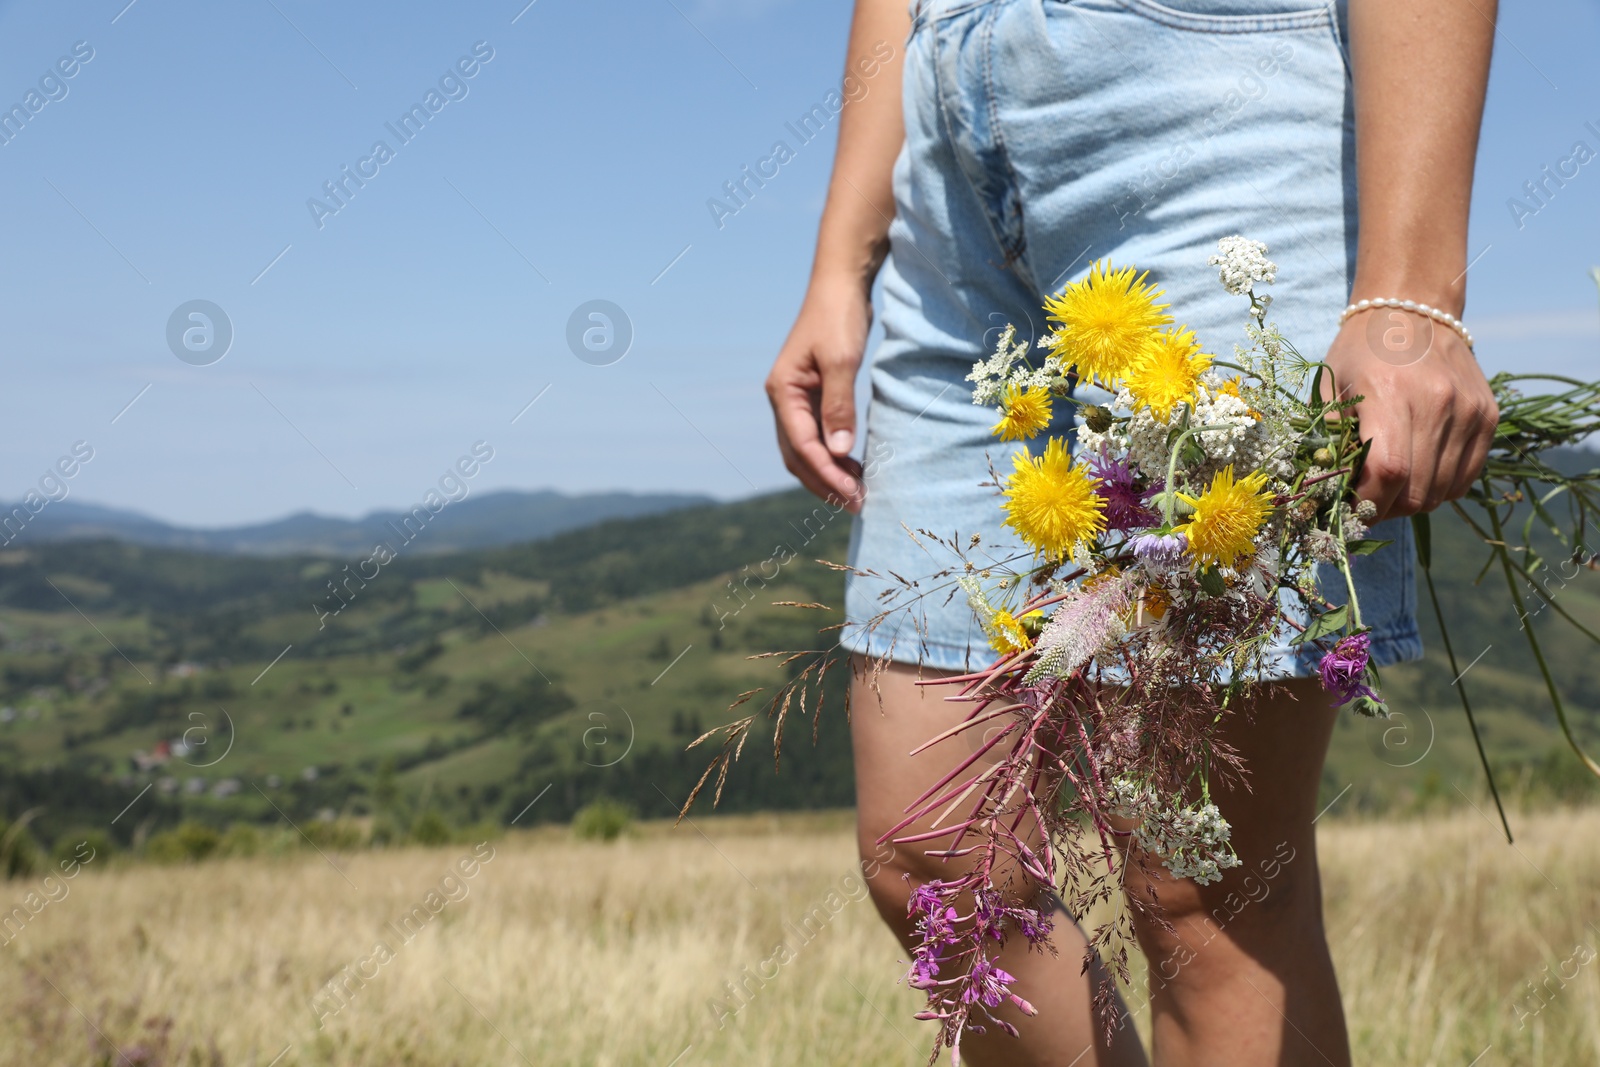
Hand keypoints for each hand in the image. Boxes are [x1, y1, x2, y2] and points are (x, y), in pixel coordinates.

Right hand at [765, 279, 870, 511]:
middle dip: (824, 482)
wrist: (840, 286)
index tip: (853, 494)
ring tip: (857, 491)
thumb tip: (838, 451)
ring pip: (805, 450)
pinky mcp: (812, 396)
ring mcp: (796, 399)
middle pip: (798, 455)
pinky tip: (853, 466)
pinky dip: (832, 456)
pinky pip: (817, 436)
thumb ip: (839, 406)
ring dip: (827, 473)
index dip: (826, 473)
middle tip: (856, 504)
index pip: (802, 445)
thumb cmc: (838, 317)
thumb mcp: (841, 361)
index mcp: (783, 392)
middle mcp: (783, 399)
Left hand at [1323, 308, 1497, 520]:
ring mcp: (1470, 411)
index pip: (1387, 472)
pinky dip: (1439, 488)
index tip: (1347, 511)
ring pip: (1442, 492)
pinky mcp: (1489, 416)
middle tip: (1364, 500)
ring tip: (1389, 486)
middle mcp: (1438, 403)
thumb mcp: (1329, 389)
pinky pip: (1465, 478)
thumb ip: (1328, 442)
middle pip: (1416, 492)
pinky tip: (1417, 472)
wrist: (1412, 309)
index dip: (1365, 504)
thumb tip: (1327, 496)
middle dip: (1384, 509)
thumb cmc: (1359, 352)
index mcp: (1391, 394)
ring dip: (1411, 502)